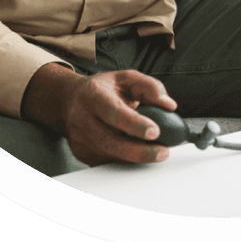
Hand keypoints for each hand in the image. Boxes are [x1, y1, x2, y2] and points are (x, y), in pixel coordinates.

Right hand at [23, 64, 177, 164]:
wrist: (71, 99)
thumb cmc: (103, 89)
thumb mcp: (126, 78)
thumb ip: (150, 87)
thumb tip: (169, 105)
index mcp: (94, 95)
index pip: (114, 112)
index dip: (135, 124)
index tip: (155, 131)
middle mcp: (83, 118)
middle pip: (111, 142)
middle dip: (140, 151)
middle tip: (163, 152)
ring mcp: (80, 139)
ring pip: (110, 156)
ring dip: (136, 159)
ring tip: (156, 153)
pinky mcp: (82, 154)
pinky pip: (107, 163)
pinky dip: (125, 162)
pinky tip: (137, 154)